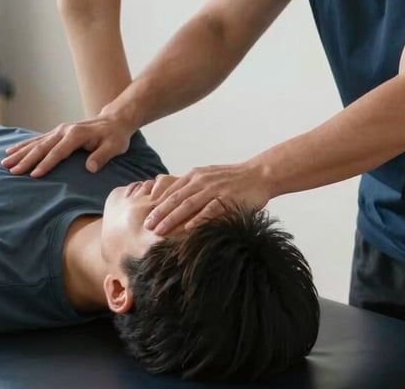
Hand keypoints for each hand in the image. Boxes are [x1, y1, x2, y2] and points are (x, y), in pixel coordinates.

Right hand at [1, 114, 135, 176]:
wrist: (114, 121)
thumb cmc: (115, 136)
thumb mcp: (114, 146)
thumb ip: (102, 156)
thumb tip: (90, 168)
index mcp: (77, 134)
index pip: (58, 152)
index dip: (46, 164)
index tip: (34, 175)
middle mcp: (65, 130)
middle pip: (42, 147)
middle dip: (26, 159)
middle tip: (11, 171)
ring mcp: (59, 130)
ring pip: (36, 142)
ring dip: (20, 152)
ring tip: (5, 162)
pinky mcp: (57, 132)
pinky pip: (37, 139)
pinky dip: (24, 145)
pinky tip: (11, 151)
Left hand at [143, 160, 270, 234]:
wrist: (259, 174)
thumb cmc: (232, 179)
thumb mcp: (208, 177)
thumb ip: (193, 186)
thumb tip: (174, 200)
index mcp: (196, 175)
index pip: (172, 190)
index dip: (157, 204)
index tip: (145, 216)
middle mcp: (202, 180)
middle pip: (176, 198)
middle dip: (160, 213)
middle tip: (147, 226)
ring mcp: (214, 189)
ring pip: (188, 204)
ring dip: (172, 218)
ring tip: (160, 230)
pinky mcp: (228, 198)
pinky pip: (210, 210)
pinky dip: (198, 219)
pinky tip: (187, 229)